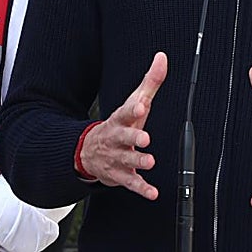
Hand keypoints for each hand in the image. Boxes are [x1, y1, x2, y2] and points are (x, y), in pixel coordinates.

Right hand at [77, 52, 166, 199]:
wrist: (89, 152)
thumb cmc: (120, 124)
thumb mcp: (133, 103)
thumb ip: (150, 82)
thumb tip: (162, 58)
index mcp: (120, 120)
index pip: (125, 113)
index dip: (133, 109)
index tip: (140, 106)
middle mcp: (116, 139)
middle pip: (123, 137)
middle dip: (133, 137)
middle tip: (145, 138)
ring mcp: (116, 158)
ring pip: (127, 160)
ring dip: (138, 161)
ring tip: (150, 161)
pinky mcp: (120, 175)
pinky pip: (131, 183)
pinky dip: (142, 189)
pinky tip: (153, 192)